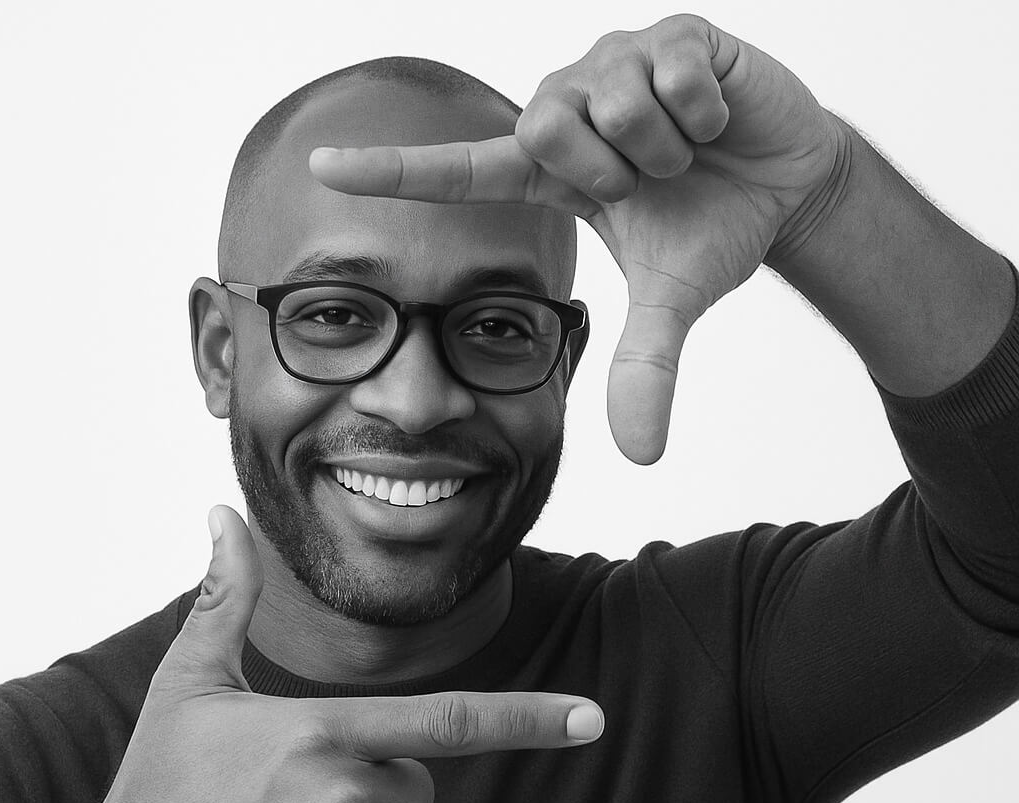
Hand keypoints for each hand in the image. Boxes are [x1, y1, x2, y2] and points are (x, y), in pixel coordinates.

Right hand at [77, 506, 603, 802]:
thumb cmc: (161, 786)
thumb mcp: (191, 683)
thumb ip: (227, 598)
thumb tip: (222, 518)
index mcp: (322, 734)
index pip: (449, 721)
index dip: (530, 718)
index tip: (591, 717)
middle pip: (418, 785)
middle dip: (380, 780)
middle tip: (301, 790)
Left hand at [309, 14, 847, 463]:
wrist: (786, 185)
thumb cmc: (711, 231)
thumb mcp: (670, 301)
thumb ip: (643, 368)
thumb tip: (643, 457)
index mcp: (549, 172)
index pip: (457, 171)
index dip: (392, 173)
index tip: (320, 168)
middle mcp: (567, 108)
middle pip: (546, 133)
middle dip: (616, 176)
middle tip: (653, 182)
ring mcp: (616, 63)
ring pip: (613, 106)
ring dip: (666, 147)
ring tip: (687, 149)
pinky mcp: (672, 32)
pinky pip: (671, 73)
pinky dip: (706, 111)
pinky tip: (715, 116)